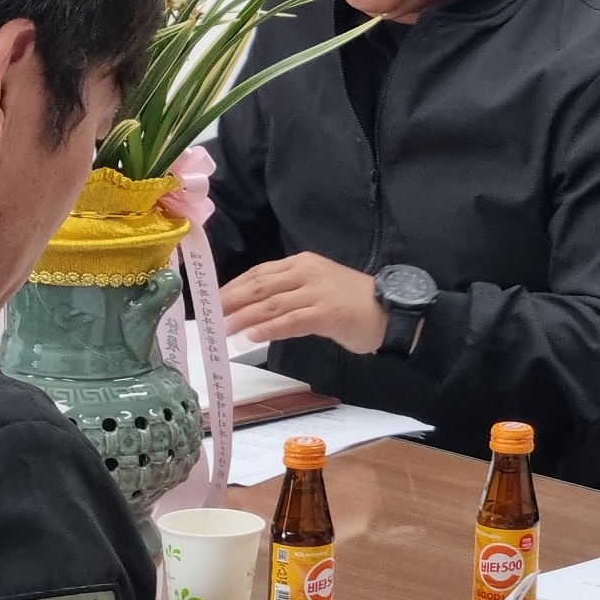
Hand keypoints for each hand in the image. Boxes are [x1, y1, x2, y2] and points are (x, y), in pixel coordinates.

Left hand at [218, 251, 390, 353]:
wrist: (392, 312)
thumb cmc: (354, 304)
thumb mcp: (317, 290)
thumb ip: (289, 296)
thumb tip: (254, 312)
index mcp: (302, 263)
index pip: (258, 274)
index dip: (232, 288)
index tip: (211, 302)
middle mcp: (307, 272)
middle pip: (259, 286)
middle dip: (230, 302)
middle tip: (207, 317)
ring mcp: (317, 292)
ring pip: (270, 304)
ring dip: (242, 318)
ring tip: (221, 330)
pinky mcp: (327, 313)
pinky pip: (290, 321)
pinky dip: (268, 328)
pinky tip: (250, 337)